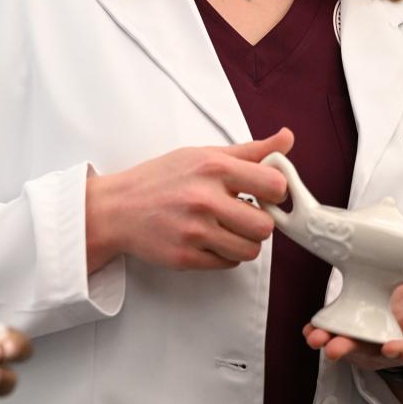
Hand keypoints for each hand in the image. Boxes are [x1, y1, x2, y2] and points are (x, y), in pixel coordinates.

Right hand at [84, 128, 295, 271]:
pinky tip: (207, 240)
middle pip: (265, 226)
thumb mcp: (202, 154)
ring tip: (225, 229)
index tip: (262, 194)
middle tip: (241, 215)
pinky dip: (223, 255)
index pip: (275, 185)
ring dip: (242, 242)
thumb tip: (287, 139)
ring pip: (250, 250)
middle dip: (258, 223)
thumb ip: (249, 151)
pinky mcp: (186, 256)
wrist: (116, 208)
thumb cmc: (160, 179)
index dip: (274, 193)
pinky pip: (227, 264)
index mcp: (213, 167)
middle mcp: (204, 199)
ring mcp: (194, 231)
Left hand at [303, 233, 402, 371]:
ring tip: (317, 337)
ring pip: (351, 344)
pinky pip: (337, 329)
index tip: (391, 348)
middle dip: (354, 351)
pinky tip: (310, 327)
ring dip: (333, 342)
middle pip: (373, 353)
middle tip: (336, 348)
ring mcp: (372, 332)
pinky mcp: (354, 320)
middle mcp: (393, 337)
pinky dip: (322, 330)